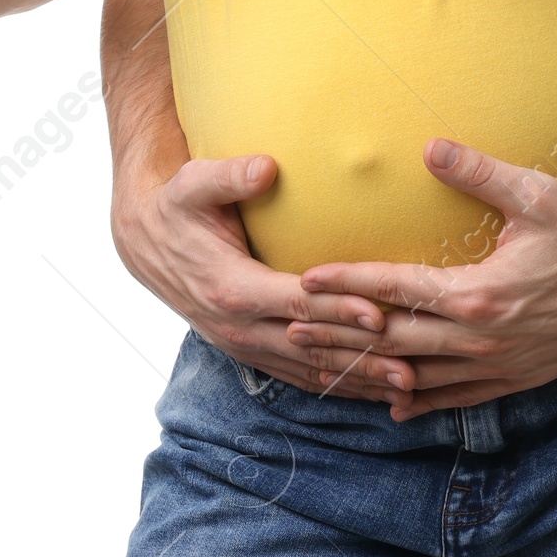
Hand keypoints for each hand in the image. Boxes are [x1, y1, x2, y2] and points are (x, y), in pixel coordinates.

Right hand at [111, 150, 415, 403]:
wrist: (145, 241)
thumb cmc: (178, 205)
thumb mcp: (194, 184)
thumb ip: (231, 176)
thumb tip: (266, 166)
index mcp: (232, 289)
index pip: (298, 303)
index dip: (339, 309)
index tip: (380, 314)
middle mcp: (239, 327)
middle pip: (312, 347)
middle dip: (362, 358)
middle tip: (412, 366)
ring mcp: (244, 344)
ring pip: (309, 370)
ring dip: (357, 380)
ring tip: (406, 389)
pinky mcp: (250, 349)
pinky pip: (298, 374)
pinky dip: (335, 383)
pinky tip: (371, 391)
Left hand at [292, 140, 556, 420]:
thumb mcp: (537, 194)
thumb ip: (479, 172)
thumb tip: (429, 147)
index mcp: (478, 294)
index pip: (396, 290)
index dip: (348, 282)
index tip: (305, 279)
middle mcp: (481, 338)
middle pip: (393, 340)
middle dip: (339, 333)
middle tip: (290, 327)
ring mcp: (497, 365)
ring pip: (418, 376)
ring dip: (369, 370)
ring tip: (324, 365)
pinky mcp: (516, 377)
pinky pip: (457, 398)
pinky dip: (421, 400)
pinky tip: (396, 404)